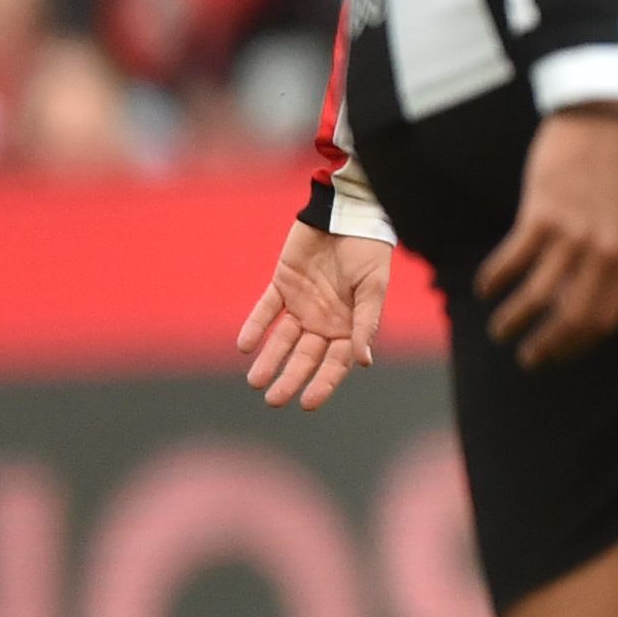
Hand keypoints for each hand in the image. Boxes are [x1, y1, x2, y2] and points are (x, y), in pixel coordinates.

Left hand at [241, 220, 387, 408]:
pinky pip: (266, 309)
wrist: (346, 213)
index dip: (324, 383)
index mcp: (350, 323)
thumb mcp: (373, 287)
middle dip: (291, 378)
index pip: (336, 362)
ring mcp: (302, 303)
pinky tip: (245, 345)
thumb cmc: (368, 250)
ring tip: (255, 381)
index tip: (308, 403)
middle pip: (305, 356)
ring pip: (282, 339)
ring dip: (269, 359)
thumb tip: (364, 361)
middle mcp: (325, 319)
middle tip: (274, 400)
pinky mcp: (282, 284)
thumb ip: (366, 322)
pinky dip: (255, 326)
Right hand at [477, 103, 617, 358]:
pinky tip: (486, 287)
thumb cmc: (607, 181)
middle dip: (547, 345)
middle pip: (573, 317)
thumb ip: (610, 267)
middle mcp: (608, 251)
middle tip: (528, 358)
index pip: (606, 319)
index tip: (557, 357)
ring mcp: (576, 233)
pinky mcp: (544, 214)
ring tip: (500, 330)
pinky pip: (514, 260)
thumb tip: (578, 313)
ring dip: (514, 319)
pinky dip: (496, 279)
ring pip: (539, 295)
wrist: (598, 128)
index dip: (578, 345)